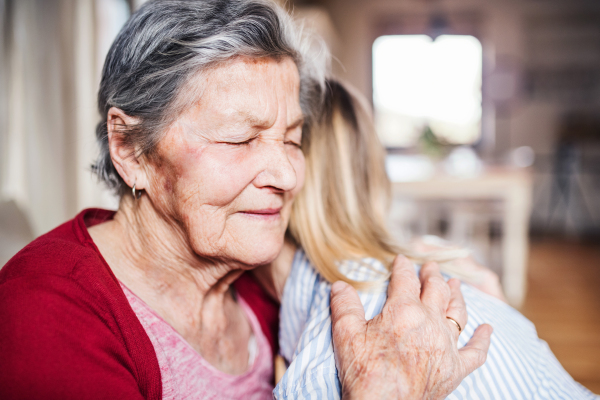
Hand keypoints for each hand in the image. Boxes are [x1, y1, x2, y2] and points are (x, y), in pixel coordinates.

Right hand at [330, 256, 492, 399]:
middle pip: (436, 290)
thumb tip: (339, 284)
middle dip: (433, 275)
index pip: (405, 280)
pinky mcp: (455, 369)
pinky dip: (483, 339)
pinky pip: (476, 351)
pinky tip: (488, 329)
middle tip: (431, 267)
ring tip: (456, 285)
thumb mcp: (345, 334)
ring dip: (457, 296)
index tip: (402, 260)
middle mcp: (430, 323)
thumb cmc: (363, 372)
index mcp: (403, 311)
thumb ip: (344, 305)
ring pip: (457, 312)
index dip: (403, 267)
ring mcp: (446, 346)